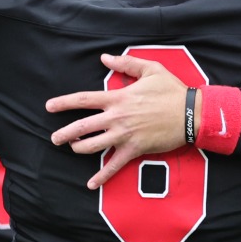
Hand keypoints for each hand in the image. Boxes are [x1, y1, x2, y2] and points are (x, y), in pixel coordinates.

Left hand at [44, 54, 189, 187]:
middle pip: (82, 127)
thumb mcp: (151, 69)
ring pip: (93, 146)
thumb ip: (126, 63)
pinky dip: (101, 176)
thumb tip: (105, 58)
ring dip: (78, 149)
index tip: (49, 107)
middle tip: (54, 138)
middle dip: (64, 133)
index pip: (83, 100)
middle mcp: (117, 118)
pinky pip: (114, 165)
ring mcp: (124, 135)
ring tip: (72, 148)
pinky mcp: (135, 150)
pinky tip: (91, 184)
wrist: (191, 114)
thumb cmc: (172, 91)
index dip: (63, 103)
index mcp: (118, 98)